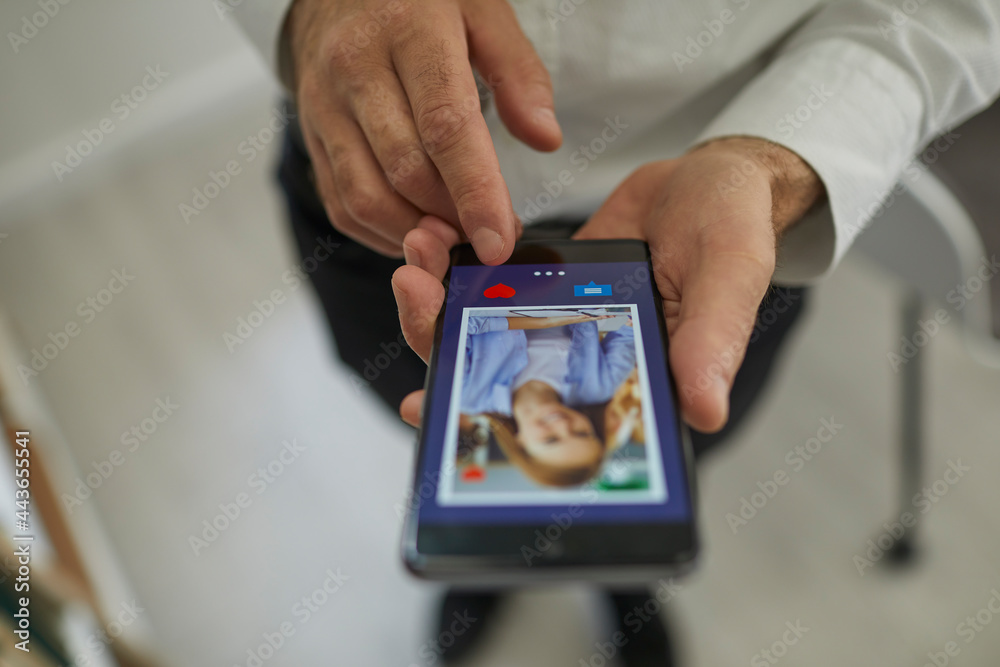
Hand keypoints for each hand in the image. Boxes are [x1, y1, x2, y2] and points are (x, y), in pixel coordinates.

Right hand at [283, 0, 561, 261]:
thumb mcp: (482, 10)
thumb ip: (517, 73)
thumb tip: (545, 138)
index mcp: (409, 32)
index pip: (444, 126)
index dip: (475, 192)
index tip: (498, 241)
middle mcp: (356, 70)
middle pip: (406, 171)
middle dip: (454, 219)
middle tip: (493, 234)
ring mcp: (324, 107)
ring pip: (365, 197)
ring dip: (416, 234)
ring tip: (457, 236)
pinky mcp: (310, 137)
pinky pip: (341, 204)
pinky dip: (381, 234)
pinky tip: (417, 232)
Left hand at [392, 138, 823, 430]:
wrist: (709, 179)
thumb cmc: (733, 230)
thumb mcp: (729, 279)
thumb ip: (713, 341)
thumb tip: (706, 412)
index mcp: (627, 382)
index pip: (556, 424)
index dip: (493, 426)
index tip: (431, 410)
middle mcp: (583, 365)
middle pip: (497, 378)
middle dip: (441, 345)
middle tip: (413, 294)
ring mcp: (556, 325)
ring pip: (482, 332)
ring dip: (437, 301)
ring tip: (417, 252)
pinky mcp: (540, 286)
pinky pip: (489, 287)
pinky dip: (457, 267)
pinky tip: (435, 237)